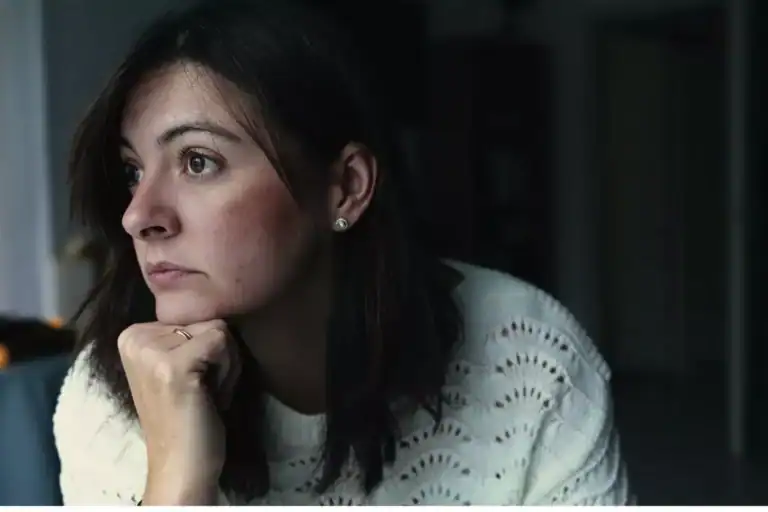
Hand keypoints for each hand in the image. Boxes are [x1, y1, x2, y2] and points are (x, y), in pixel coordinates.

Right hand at [117, 319, 240, 504]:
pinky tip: (208, 398)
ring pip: (220, 330)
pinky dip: (228, 373)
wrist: (181, 464)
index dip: (207, 349)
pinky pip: (223, 343)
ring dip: (226, 366)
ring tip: (203, 395)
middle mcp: (134, 337)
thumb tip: (221, 296)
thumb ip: (188, 332)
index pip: (196, 314)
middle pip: (209, 318)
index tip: (192, 381)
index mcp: (132, 334)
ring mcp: (150, 351)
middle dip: (218, 357)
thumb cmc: (189, 414)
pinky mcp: (173, 366)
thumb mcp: (180, 362)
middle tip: (199, 391)